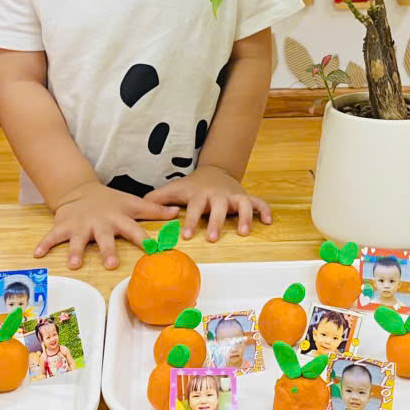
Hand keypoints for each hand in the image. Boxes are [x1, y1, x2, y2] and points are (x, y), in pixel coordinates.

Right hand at [36, 180, 178, 269]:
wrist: (80, 190)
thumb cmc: (110, 201)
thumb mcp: (132, 203)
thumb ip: (154, 211)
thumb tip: (176, 213)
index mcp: (118, 218)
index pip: (134, 229)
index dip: (145, 240)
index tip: (154, 250)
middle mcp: (100, 223)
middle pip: (105, 237)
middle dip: (108, 250)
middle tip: (112, 264)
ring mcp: (80, 225)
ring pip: (77, 239)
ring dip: (75, 251)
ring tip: (74, 264)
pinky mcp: (64, 226)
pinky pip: (52, 236)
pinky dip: (44, 244)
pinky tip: (37, 254)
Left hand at [144, 165, 270, 242]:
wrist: (215, 170)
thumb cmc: (193, 186)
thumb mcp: (176, 189)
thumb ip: (159, 198)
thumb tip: (140, 207)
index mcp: (200, 194)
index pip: (194, 207)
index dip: (190, 221)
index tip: (186, 236)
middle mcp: (218, 195)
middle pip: (219, 207)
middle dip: (216, 222)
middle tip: (212, 238)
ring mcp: (234, 196)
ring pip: (243, 203)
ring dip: (244, 216)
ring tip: (244, 232)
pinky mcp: (246, 197)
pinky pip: (259, 202)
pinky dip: (265, 210)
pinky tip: (269, 222)